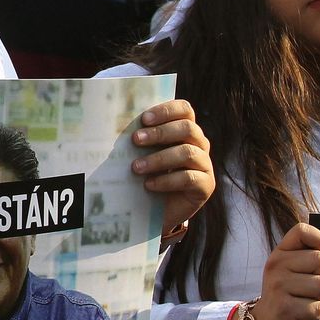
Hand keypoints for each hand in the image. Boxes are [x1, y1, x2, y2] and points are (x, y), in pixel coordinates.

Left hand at [129, 100, 213, 238]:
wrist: (154, 209)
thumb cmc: (144, 174)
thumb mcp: (140, 153)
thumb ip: (136, 137)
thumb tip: (113, 121)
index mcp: (184, 129)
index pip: (184, 109)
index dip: (166, 111)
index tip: (144, 119)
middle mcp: (199, 144)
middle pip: (187, 128)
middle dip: (160, 133)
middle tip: (136, 140)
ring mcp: (205, 165)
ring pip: (188, 153)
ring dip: (159, 159)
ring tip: (136, 167)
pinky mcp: (206, 185)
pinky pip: (189, 178)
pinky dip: (167, 180)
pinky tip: (149, 185)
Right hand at [232, 222, 319, 319]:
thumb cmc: (287, 295)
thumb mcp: (290, 269)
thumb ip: (306, 256)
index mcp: (279, 253)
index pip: (302, 231)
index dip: (319, 240)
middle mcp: (276, 266)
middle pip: (319, 260)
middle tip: (308, 288)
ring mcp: (278, 286)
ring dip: (319, 297)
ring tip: (304, 300)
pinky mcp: (285, 308)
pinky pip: (318, 308)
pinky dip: (315, 313)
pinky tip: (301, 314)